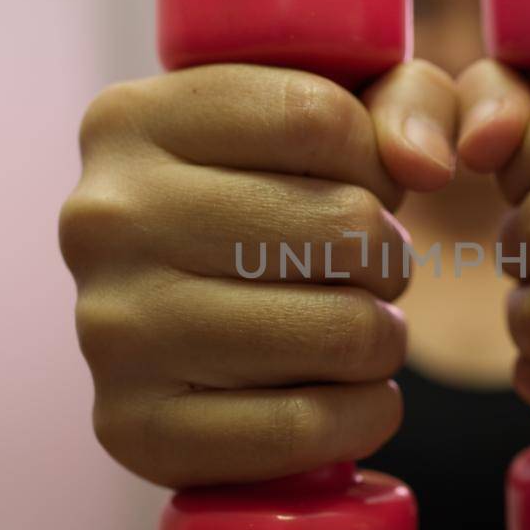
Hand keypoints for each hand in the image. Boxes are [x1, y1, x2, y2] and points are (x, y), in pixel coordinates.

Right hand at [59, 60, 456, 486]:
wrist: (182, 333)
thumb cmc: (271, 206)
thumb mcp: (335, 116)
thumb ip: (407, 101)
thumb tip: (428, 165)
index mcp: (129, 121)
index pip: (316, 119)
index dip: (378, 162)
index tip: (365, 189)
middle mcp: (101, 221)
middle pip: (341, 225)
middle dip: (388, 257)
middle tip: (365, 275)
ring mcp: (108, 332)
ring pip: (339, 330)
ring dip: (383, 339)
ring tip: (357, 331)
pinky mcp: (133, 428)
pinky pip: (303, 427)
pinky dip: (365, 416)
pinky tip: (356, 397)